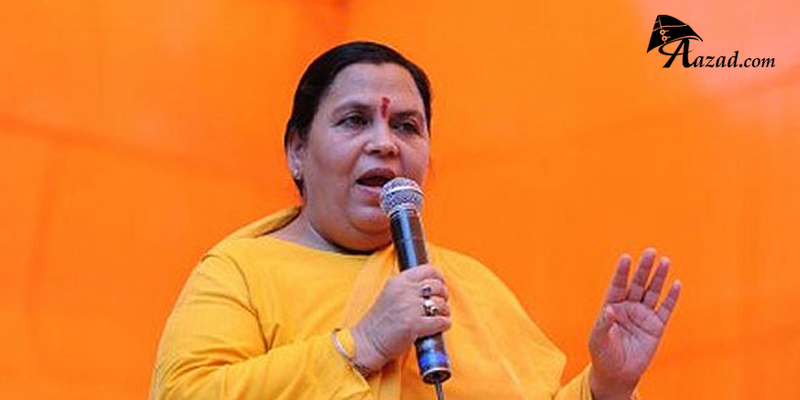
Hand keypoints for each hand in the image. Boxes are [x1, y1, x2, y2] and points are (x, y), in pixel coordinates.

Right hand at [351, 264, 450, 371]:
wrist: (366, 343)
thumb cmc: (379, 322)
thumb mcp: (390, 294)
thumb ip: (408, 287)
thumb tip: (434, 285)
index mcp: (398, 281)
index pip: (429, 270)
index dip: (439, 278)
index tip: (440, 287)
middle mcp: (404, 290)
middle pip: (438, 286)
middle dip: (443, 296)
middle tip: (439, 306)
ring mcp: (409, 307)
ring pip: (441, 304)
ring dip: (444, 312)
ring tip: (438, 318)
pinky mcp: (413, 325)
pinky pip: (441, 321)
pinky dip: (444, 325)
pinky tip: (438, 328)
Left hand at [588, 248, 681, 399]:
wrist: (618, 373)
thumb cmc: (603, 355)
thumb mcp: (598, 340)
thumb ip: (602, 324)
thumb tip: (608, 309)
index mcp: (612, 306)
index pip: (617, 285)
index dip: (622, 272)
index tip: (626, 258)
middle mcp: (628, 307)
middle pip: (637, 284)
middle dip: (644, 269)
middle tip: (650, 252)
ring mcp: (643, 315)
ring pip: (652, 292)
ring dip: (659, 277)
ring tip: (665, 261)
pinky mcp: (656, 326)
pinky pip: (665, 309)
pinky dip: (671, 297)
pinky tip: (676, 284)